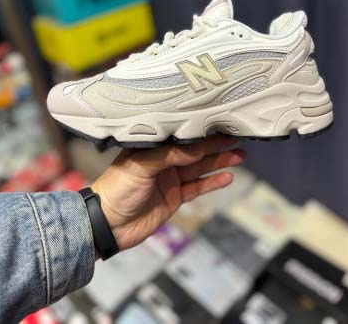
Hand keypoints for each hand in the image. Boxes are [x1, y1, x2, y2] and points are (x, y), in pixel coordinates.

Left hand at [91, 135, 244, 250]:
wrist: (107, 224)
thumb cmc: (117, 188)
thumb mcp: (140, 165)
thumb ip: (169, 156)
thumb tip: (198, 148)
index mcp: (152, 147)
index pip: (180, 135)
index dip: (200, 130)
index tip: (219, 123)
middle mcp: (164, 161)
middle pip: (195, 151)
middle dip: (216, 145)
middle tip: (238, 138)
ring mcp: (171, 179)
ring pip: (200, 168)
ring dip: (219, 162)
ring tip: (240, 155)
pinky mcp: (175, 197)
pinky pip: (197, 188)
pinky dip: (212, 183)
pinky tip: (228, 177)